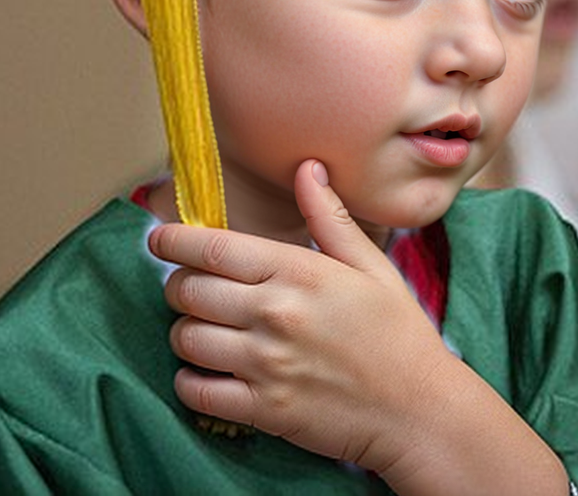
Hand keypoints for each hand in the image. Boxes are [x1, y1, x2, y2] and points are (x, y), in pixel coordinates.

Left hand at [148, 159, 454, 472]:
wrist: (419, 409)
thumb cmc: (397, 332)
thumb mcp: (371, 264)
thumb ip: (329, 217)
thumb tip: (307, 168)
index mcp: (298, 272)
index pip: (213, 248)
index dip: (174, 240)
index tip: (158, 239)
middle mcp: (274, 315)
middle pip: (188, 290)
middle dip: (179, 284)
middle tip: (192, 285)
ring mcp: (265, 365)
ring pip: (185, 338)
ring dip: (185, 330)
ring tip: (205, 328)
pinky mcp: (262, 410)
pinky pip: (196, 391)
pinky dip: (190, 380)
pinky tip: (208, 370)